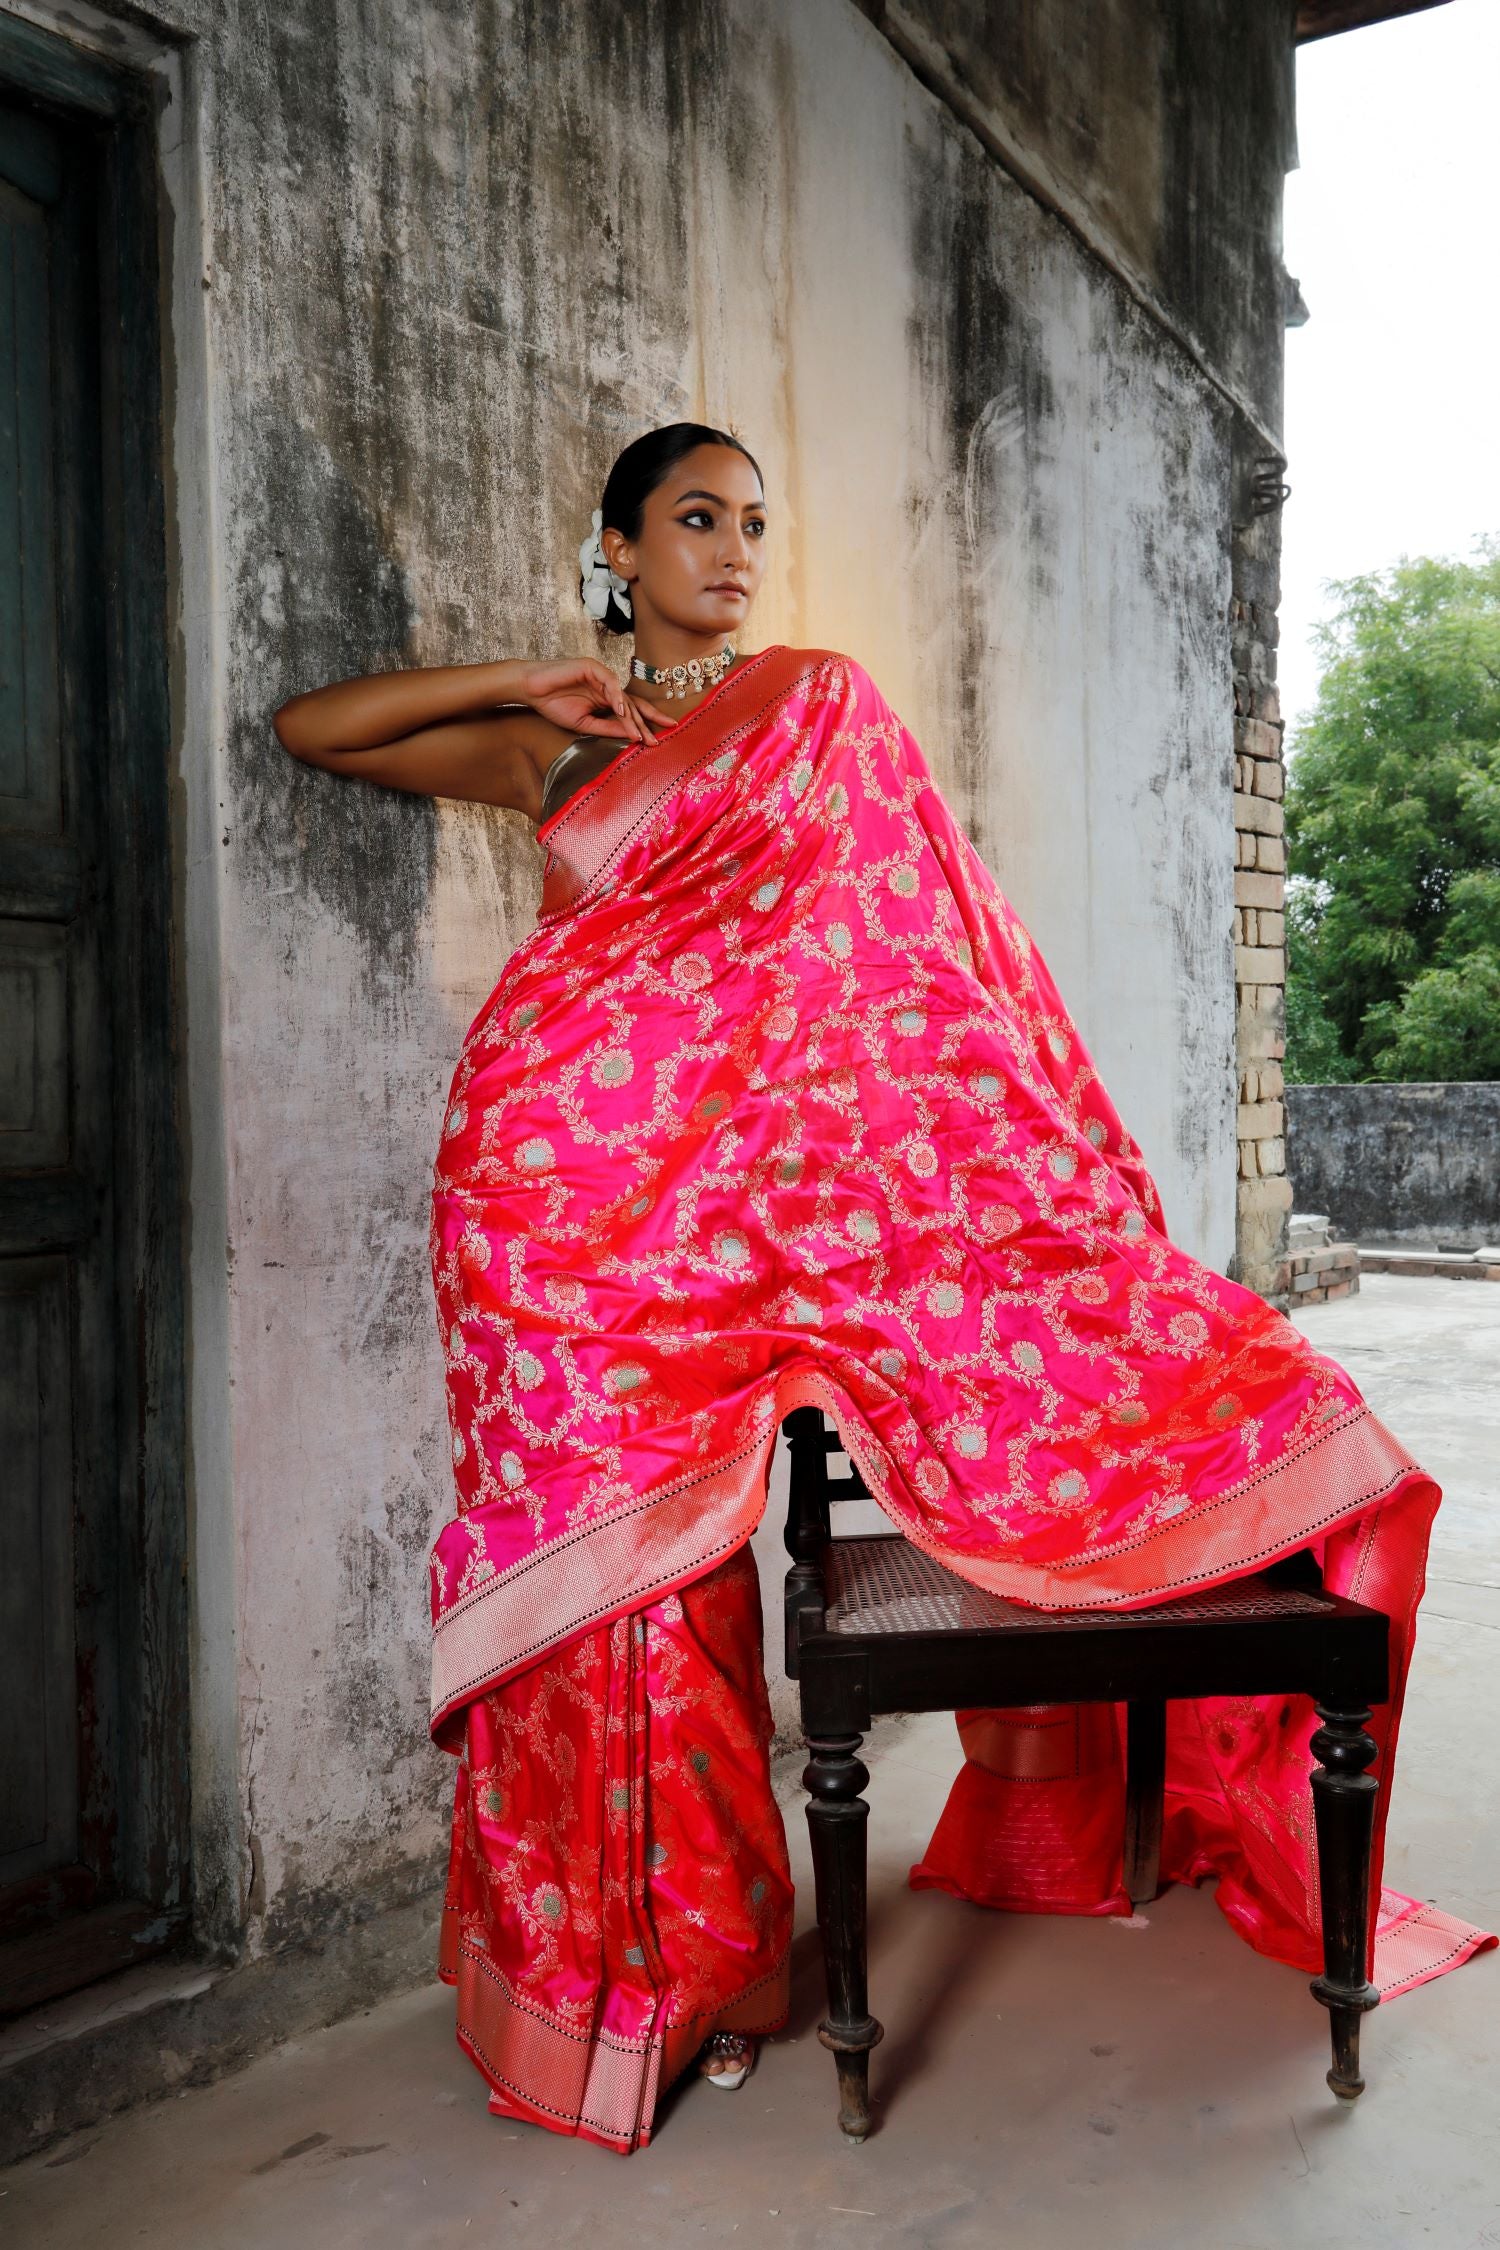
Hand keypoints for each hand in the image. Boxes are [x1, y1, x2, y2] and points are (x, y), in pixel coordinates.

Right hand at [512, 659, 666, 744]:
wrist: (532, 690)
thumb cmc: (554, 705)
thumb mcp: (585, 724)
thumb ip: (607, 728)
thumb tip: (631, 737)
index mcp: (606, 700)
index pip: (631, 712)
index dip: (645, 724)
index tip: (657, 741)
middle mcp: (607, 687)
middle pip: (633, 704)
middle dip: (647, 721)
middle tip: (659, 737)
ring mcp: (601, 675)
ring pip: (624, 696)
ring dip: (632, 716)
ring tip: (638, 733)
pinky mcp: (593, 667)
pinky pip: (610, 682)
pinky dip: (617, 697)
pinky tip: (621, 712)